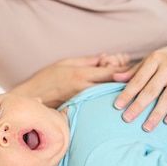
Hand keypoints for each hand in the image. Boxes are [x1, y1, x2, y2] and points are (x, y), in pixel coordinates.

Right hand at [10, 54, 127, 107]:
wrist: (29, 98)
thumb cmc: (46, 78)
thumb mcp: (65, 63)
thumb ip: (87, 61)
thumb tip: (105, 57)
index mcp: (80, 74)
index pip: (109, 71)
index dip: (124, 69)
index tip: (132, 67)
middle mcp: (83, 88)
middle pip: (112, 85)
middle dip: (125, 82)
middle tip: (137, 80)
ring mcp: (81, 100)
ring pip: (106, 96)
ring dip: (118, 93)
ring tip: (129, 91)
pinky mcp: (78, 109)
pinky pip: (97, 104)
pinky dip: (106, 101)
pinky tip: (113, 102)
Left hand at [112, 34, 166, 131]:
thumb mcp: (155, 58)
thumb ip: (136, 70)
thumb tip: (115, 78)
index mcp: (156, 58)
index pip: (139, 79)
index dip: (127, 93)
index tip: (117, 106)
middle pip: (151, 89)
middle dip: (138, 105)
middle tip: (127, 119)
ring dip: (156, 114)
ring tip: (146, 127)